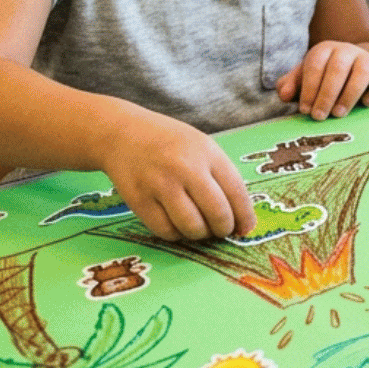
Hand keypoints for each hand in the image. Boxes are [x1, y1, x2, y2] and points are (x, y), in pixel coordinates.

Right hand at [101, 112, 255, 241]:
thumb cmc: (170, 143)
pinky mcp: (139, 200)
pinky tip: (177, 225)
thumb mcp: (202, 147)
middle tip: (221, 231)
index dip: (244, 217)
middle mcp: (185, 168)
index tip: (246, 228)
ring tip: (199, 227)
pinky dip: (176, 234)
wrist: (122, 133)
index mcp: (207, 152)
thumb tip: (241, 217)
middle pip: (217, 213)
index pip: (236, 192)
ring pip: (192, 227)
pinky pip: (165, 231)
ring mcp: (160, 185)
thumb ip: (222, 177)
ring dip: (200, 234)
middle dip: (224, 229)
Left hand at [277, 41, 368, 119]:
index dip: (309, 88)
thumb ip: (292, 85)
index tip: (305, 110)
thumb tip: (284, 94)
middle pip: (338, 67)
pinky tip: (366, 104)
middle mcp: (347, 50)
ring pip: (363, 71)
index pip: (315, 64)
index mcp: (325, 49)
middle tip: (319, 116)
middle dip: (327, 94)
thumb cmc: (325, 79)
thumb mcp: (306, 79)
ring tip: (338, 114)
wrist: (356, 69)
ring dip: (349, 94)